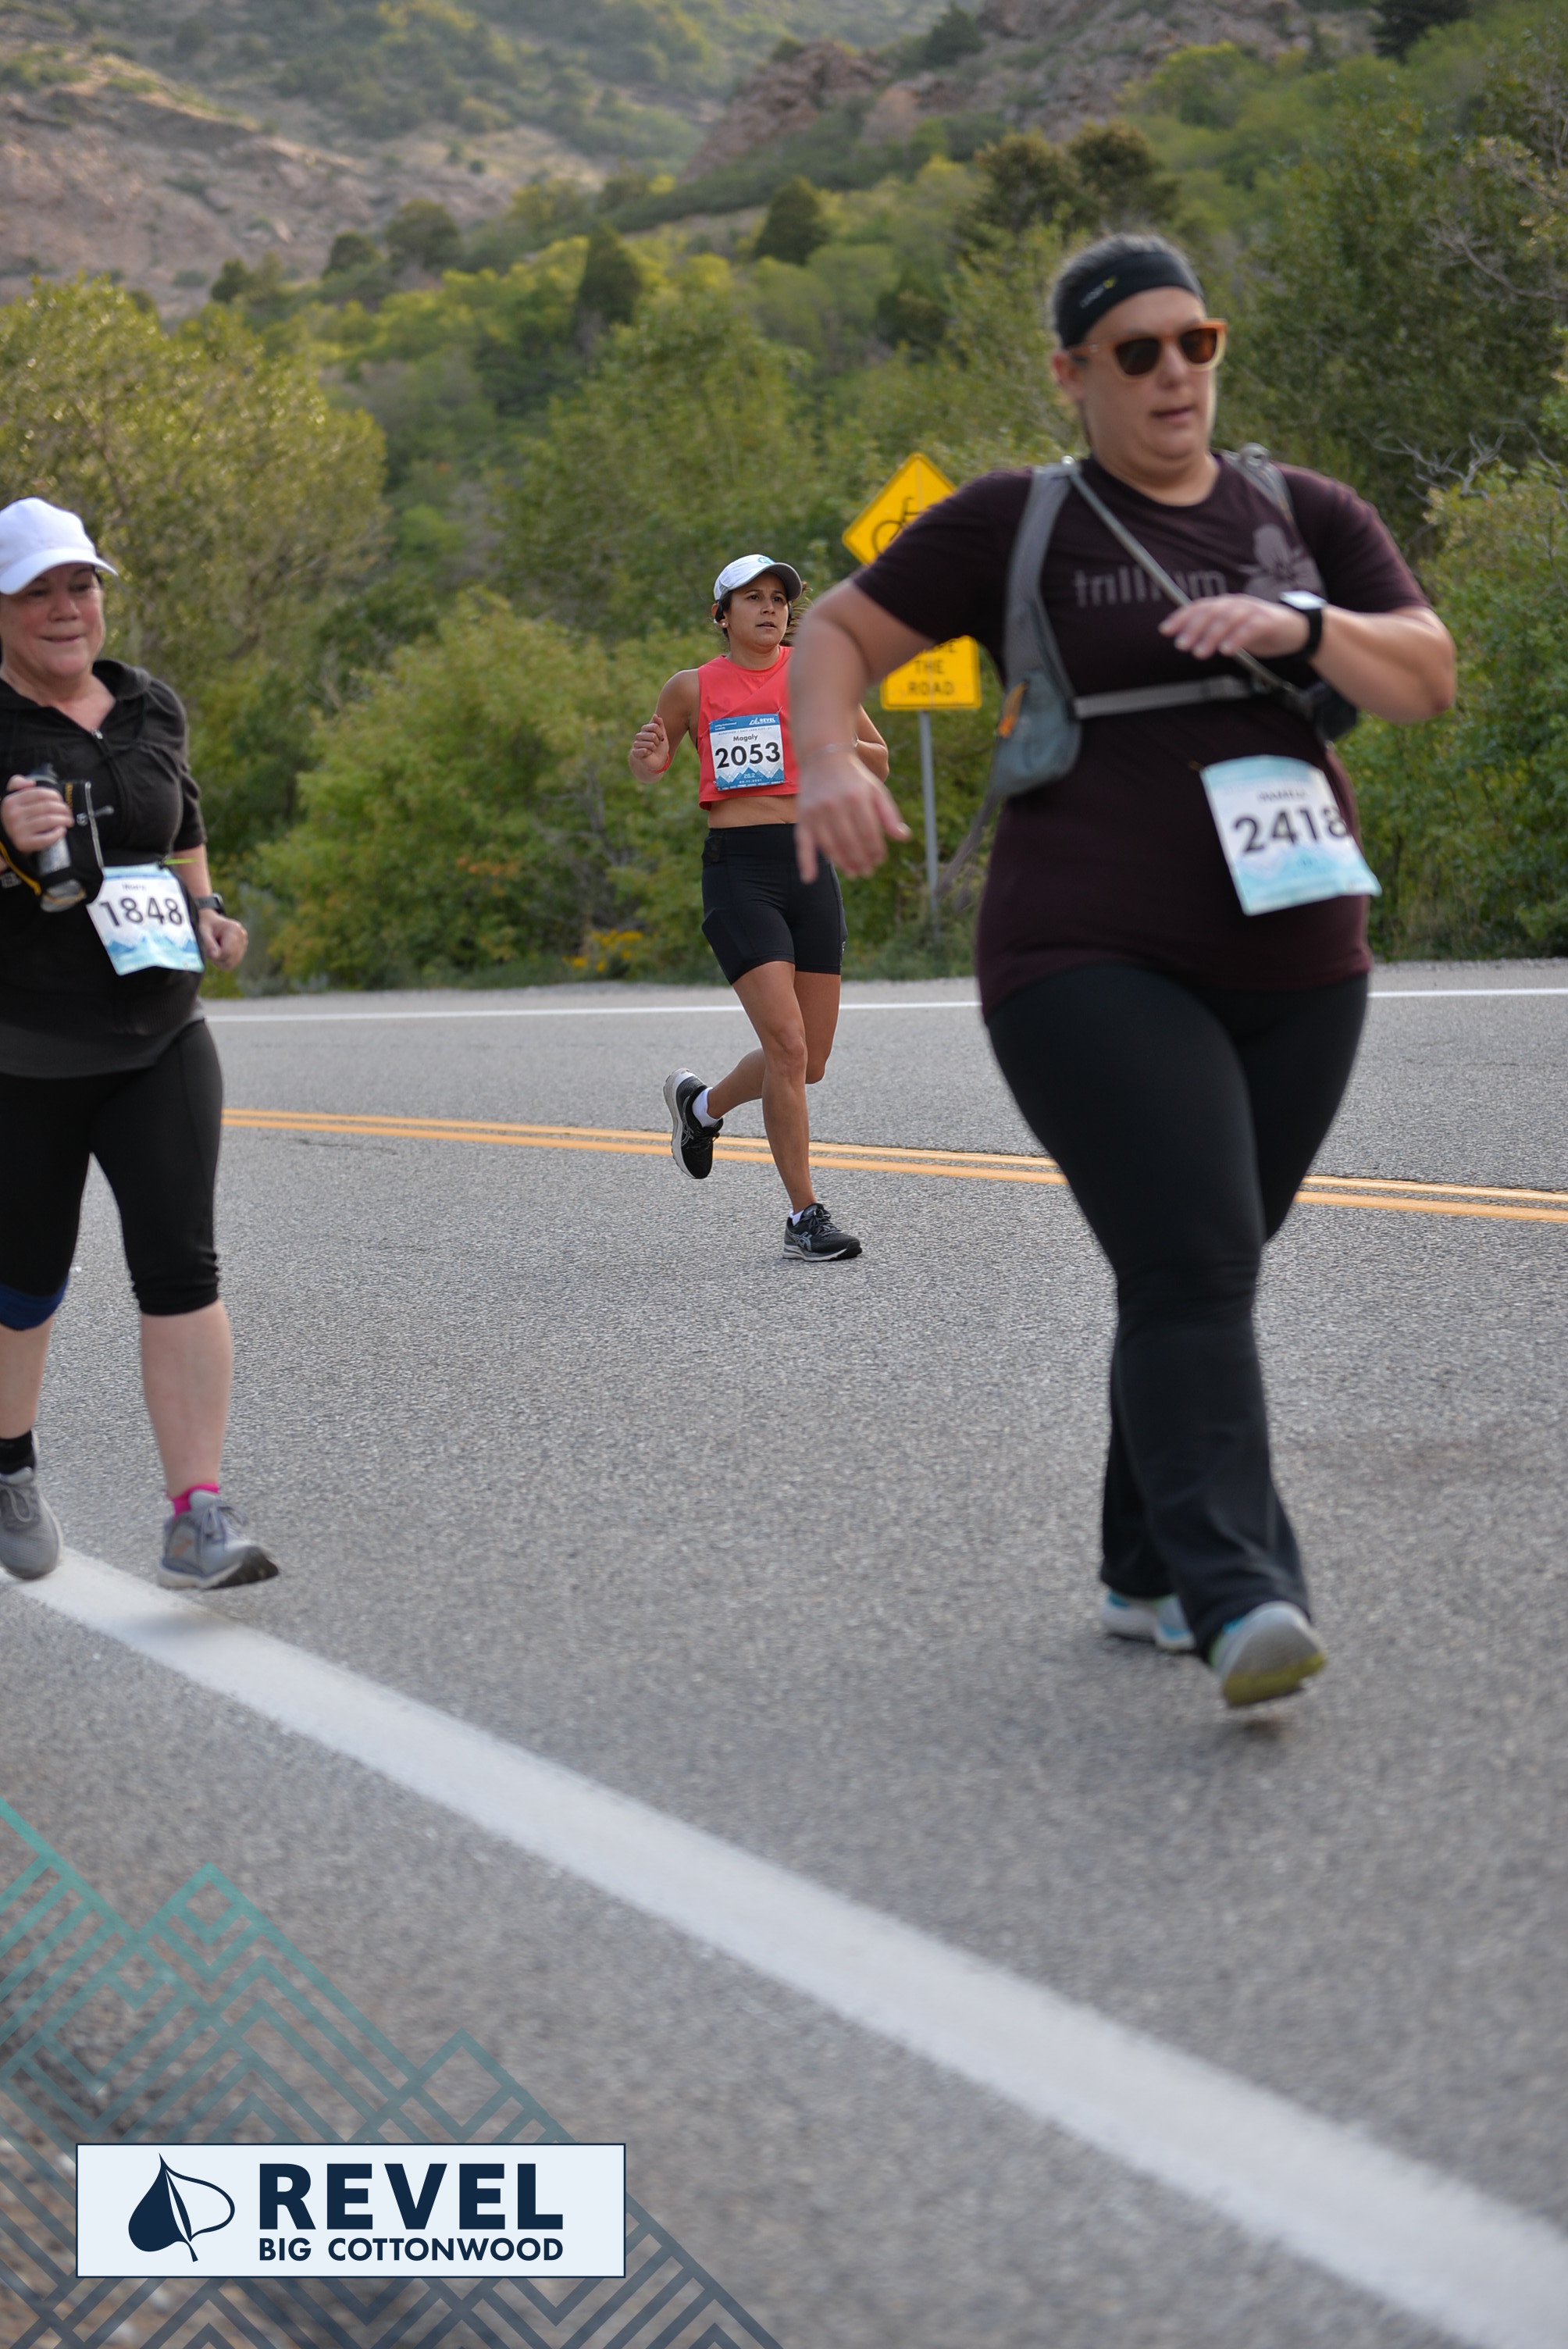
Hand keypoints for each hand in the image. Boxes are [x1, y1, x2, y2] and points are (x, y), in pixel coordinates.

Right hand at [2, 775, 71, 854]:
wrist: (5, 839)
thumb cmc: (14, 815)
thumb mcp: (11, 796)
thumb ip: (17, 783)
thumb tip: (31, 783)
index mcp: (11, 801)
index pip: (39, 794)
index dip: (54, 795)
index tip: (61, 800)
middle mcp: (13, 815)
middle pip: (46, 807)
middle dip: (62, 808)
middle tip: (68, 812)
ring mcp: (18, 830)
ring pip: (49, 820)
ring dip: (64, 819)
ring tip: (69, 820)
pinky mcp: (24, 843)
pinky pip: (46, 838)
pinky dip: (57, 834)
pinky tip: (62, 830)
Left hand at [198, 907, 247, 969]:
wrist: (213, 921)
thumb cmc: (207, 925)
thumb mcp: (204, 932)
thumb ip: (209, 944)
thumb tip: (214, 956)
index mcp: (234, 929)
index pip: (227, 952)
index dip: (216, 956)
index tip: (208, 953)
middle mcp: (242, 936)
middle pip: (231, 958)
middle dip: (218, 959)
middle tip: (210, 952)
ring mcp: (244, 942)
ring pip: (233, 963)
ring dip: (221, 961)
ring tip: (214, 952)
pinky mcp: (243, 948)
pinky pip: (234, 962)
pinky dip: (224, 961)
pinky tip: (219, 954)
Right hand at [629, 715, 670, 777]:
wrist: (658, 760)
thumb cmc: (660, 747)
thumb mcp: (662, 735)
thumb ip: (660, 725)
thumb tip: (655, 715)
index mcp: (644, 730)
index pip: (654, 726)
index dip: (660, 733)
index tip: (661, 738)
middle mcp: (639, 735)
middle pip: (653, 735)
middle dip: (658, 742)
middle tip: (656, 745)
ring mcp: (636, 744)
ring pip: (650, 744)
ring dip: (654, 748)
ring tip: (652, 750)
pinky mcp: (635, 753)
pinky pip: (644, 750)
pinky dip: (649, 753)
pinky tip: (648, 754)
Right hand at [795, 748, 909, 881]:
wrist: (824, 758)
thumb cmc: (855, 779)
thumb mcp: (877, 791)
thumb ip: (890, 815)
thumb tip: (904, 838)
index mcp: (857, 798)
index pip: (869, 834)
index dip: (876, 851)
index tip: (880, 859)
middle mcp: (835, 805)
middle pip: (851, 843)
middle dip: (862, 861)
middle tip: (868, 871)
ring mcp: (816, 813)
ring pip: (831, 847)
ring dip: (843, 864)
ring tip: (854, 872)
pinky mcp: (802, 818)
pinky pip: (803, 843)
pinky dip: (805, 862)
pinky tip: (810, 878)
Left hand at [1160, 595, 1316, 663]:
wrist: (1298, 630)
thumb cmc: (1261, 631)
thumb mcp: (1233, 630)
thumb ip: (1214, 631)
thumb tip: (1187, 638)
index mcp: (1228, 605)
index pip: (1200, 606)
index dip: (1181, 617)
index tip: (1165, 631)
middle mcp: (1238, 604)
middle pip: (1212, 612)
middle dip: (1193, 628)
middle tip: (1181, 646)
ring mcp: (1254, 611)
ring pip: (1228, 619)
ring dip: (1211, 636)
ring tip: (1200, 653)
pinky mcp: (1269, 622)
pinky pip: (1250, 629)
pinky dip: (1237, 639)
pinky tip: (1227, 651)